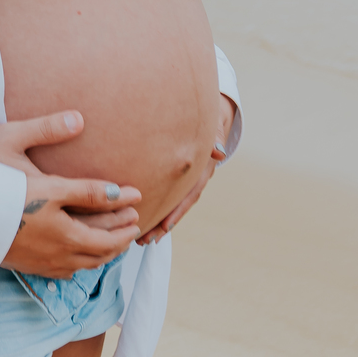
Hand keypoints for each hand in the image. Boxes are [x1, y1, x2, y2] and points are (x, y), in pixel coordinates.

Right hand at [0, 111, 139, 279]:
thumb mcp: (9, 138)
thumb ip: (47, 129)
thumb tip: (80, 118)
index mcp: (48, 200)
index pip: (95, 198)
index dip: (119, 196)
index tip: (138, 193)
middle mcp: (50, 233)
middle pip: (98, 240)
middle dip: (122, 231)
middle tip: (136, 220)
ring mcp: (38, 253)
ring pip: (86, 260)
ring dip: (108, 250)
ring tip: (120, 240)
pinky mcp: (26, 264)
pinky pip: (68, 271)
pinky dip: (86, 263)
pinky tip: (85, 256)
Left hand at [137, 94, 235, 245]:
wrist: (211, 115)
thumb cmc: (210, 120)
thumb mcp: (214, 127)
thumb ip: (215, 138)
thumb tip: (218, 151)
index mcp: (201, 171)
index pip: (189, 195)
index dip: (178, 211)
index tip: (165, 226)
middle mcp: (192, 179)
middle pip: (176, 206)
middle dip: (161, 224)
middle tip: (144, 240)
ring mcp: (184, 179)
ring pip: (169, 204)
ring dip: (156, 222)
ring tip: (139, 239)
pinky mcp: (174, 176)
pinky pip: (164, 194)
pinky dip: (155, 207)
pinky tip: (140, 218)